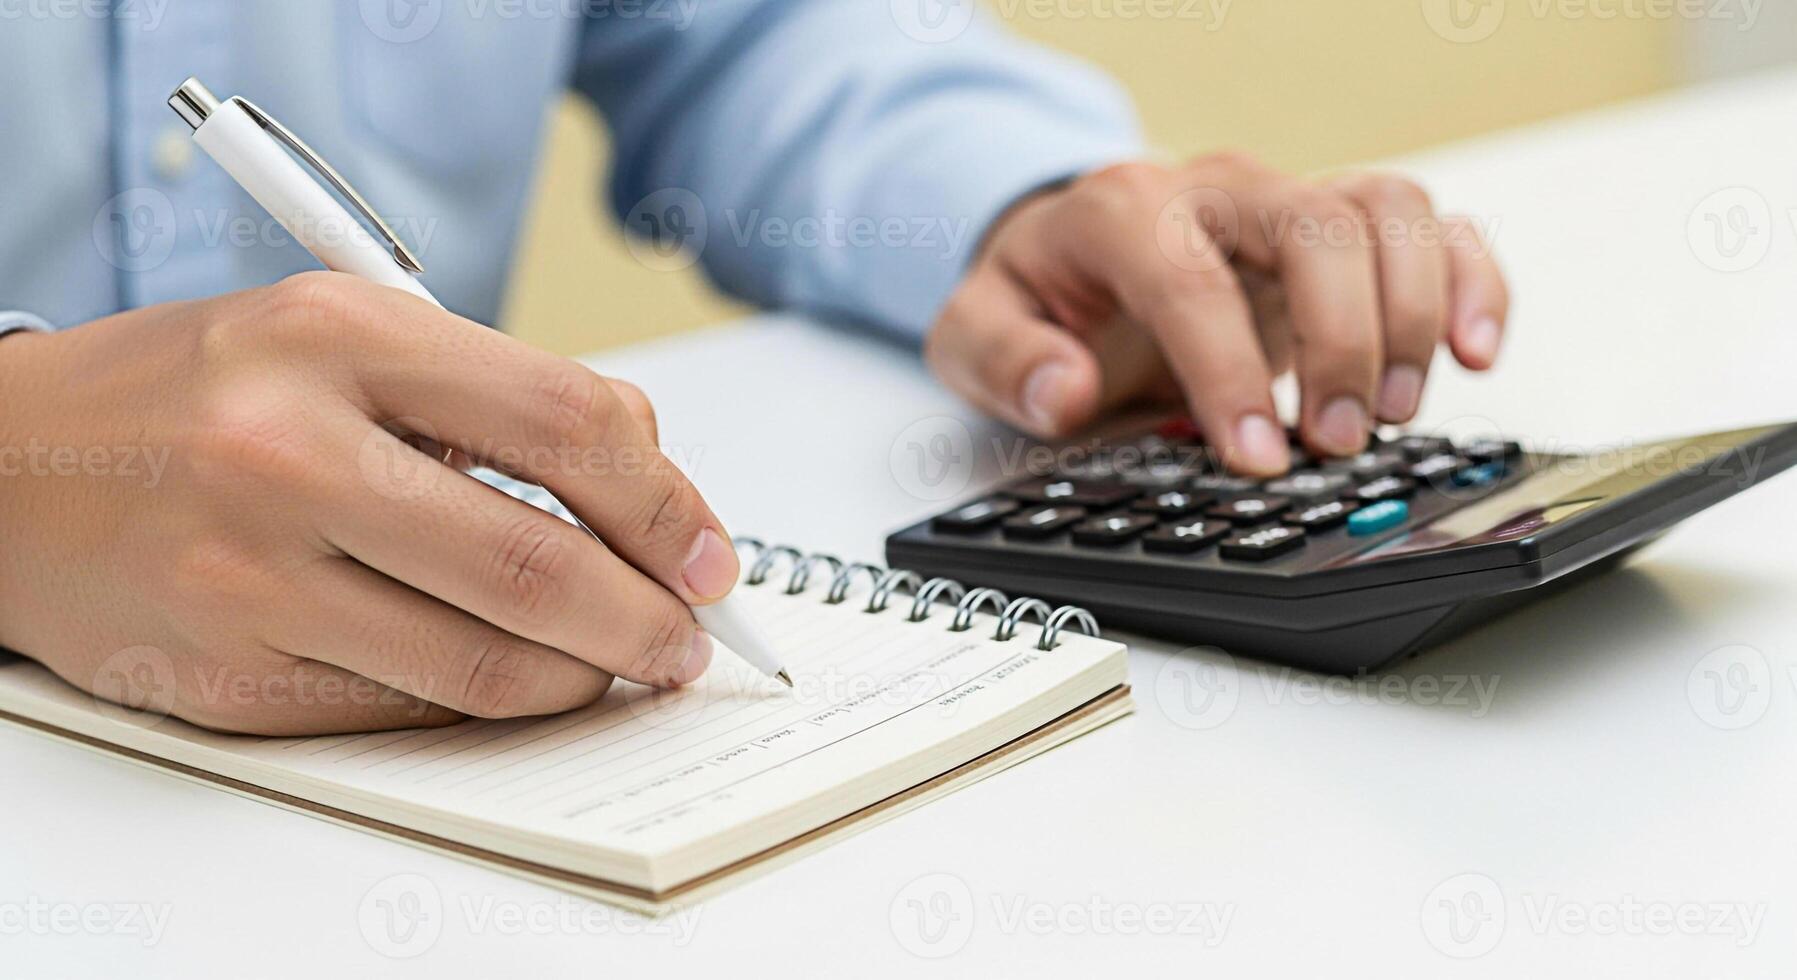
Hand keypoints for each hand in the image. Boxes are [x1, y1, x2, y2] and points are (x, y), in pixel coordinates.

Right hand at [0, 273, 739, 734]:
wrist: (7, 468)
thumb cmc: (200, 392)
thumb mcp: (344, 331)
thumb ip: (496, 394)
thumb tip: (649, 480)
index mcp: (338, 335)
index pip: (568, 423)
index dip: (670, 504)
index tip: (708, 553)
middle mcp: (287, 450)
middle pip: (539, 564)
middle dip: (650, 620)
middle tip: (688, 639)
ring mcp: (250, 575)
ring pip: (484, 666)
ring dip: (584, 678)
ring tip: (616, 665)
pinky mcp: (225, 675)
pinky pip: (405, 711)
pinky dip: (487, 708)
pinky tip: (515, 682)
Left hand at [925, 154, 1509, 473]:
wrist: (1074, 252)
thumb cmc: (1040, 292)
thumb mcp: (977, 330)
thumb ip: (1005, 359)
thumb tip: (1062, 391)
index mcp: (1123, 209)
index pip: (1189, 278)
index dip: (1228, 371)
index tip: (1254, 456)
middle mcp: (1219, 189)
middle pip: (1314, 226)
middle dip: (1340, 340)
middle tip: (1335, 443)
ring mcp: (1289, 201)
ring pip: (1387, 211)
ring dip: (1412, 313)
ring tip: (1394, 411)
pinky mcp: (1342, 228)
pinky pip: (1431, 224)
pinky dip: (1470, 280)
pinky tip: (1476, 352)